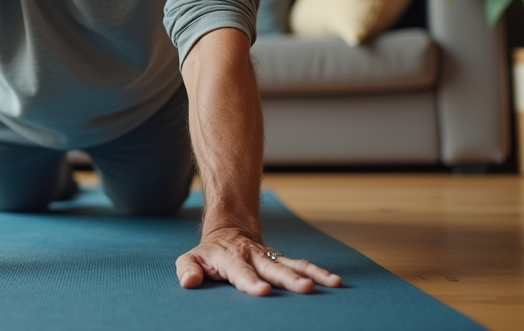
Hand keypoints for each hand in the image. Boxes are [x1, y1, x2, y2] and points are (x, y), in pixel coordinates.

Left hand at [175, 227, 342, 295]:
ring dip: (312, 273)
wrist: (229, 231)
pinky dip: (319, 272)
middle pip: (273, 269)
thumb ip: (187, 269)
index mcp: (231, 259)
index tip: (262, 291)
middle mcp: (254, 257)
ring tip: (332, 283)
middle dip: (289, 279)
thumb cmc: (209, 254)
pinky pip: (302, 265)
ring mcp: (270, 258)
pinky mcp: (282, 261)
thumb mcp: (192, 258)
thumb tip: (189, 282)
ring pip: (293, 264)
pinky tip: (335, 282)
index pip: (241, 272)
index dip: (251, 282)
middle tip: (305, 288)